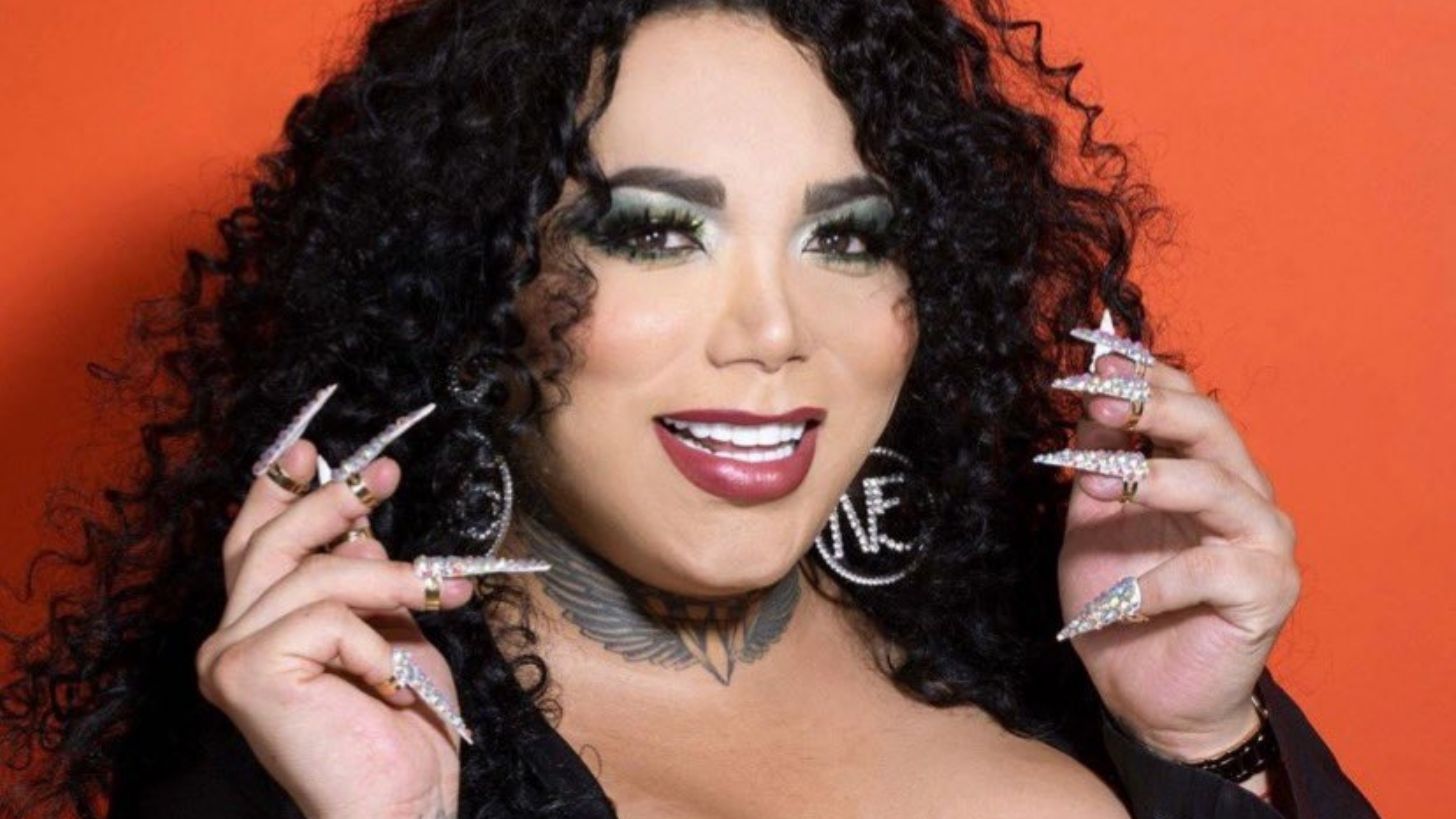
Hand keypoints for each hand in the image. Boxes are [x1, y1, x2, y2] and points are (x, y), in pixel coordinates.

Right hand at [196, 402, 474, 818]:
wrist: (404, 803)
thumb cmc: (404, 728)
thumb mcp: (392, 629)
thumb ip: (364, 578)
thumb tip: (359, 524)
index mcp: (257, 630)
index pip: (255, 543)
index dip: (277, 489)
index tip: (312, 447)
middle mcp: (228, 642)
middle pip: (272, 543)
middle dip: (332, 500)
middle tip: (387, 475)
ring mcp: (230, 658)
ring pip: (313, 574)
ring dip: (394, 579)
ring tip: (448, 595)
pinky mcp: (247, 674)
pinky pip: (326, 618)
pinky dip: (377, 642)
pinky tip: (396, 681)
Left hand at [1043, 323, 1300, 761]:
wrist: (1142, 697)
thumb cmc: (1118, 604)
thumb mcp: (1090, 525)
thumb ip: (1097, 464)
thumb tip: (1091, 397)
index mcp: (1203, 469)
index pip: (1187, 402)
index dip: (1144, 375)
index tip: (1092, 356)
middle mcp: (1243, 495)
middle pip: (1213, 428)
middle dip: (1157, 404)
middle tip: (1103, 398)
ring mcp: (1262, 542)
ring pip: (1220, 486)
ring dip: (1154, 478)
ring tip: (1098, 484)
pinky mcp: (1267, 592)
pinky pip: (1213, 570)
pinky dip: (1157, 581)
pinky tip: (1116, 600)